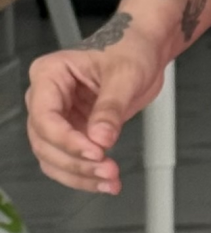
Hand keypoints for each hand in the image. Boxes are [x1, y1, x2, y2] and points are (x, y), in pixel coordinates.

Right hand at [25, 19, 167, 195]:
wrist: (143, 52)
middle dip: (75, 162)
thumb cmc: (129, 50)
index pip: (45, 116)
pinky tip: (106, 182)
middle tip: (107, 170)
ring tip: (110, 181)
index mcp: (50, 75)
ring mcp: (59, 118)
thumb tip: (100, 138)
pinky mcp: (74, 133)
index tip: (95, 152)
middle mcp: (47, 98)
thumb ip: (111, 107)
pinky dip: (85, 176)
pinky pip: (69, 162)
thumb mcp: (125, 75)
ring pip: (53, 158)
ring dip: (79, 176)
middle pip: (45, 142)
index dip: (66, 140)